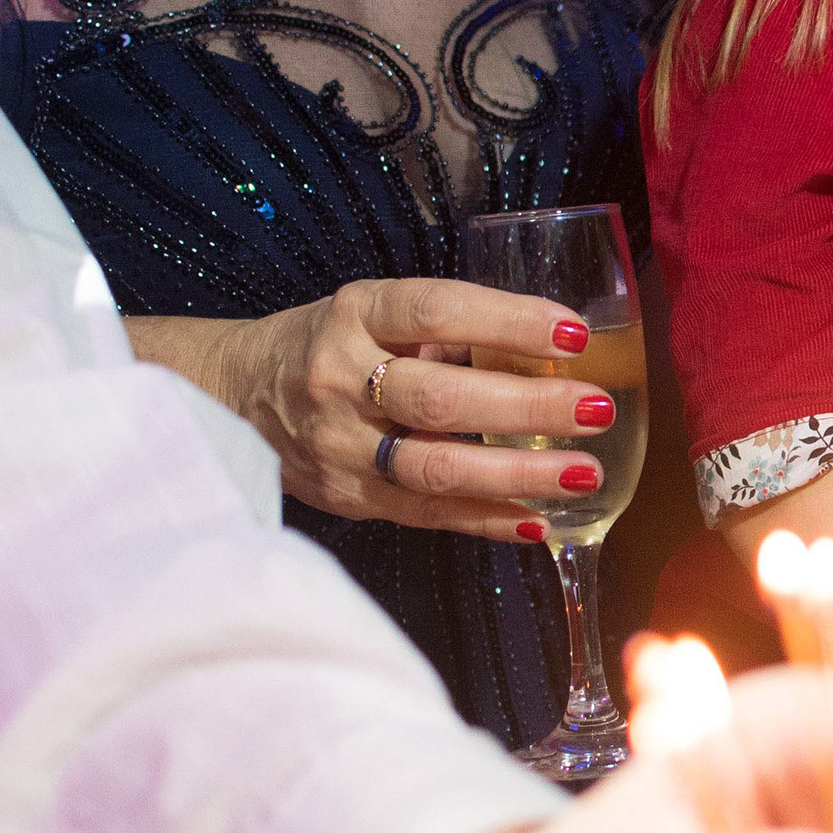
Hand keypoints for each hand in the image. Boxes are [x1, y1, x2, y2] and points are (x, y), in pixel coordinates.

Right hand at [225, 277, 613, 539]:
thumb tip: (547, 350)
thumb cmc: (329, 343)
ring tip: (583, 474)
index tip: (572, 334)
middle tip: (596, 409)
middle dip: (528, 407)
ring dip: (517, 473)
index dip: (507, 321)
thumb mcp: (373, 312)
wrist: (235, 392)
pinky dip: (486, 519)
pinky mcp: (347, 495)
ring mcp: (340, 444)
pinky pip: (425, 514)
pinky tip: (538, 520)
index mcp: (355, 314)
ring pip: (434, 467)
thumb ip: (446, 330)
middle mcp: (340, 378)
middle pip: (441, 398)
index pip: (436, 311)